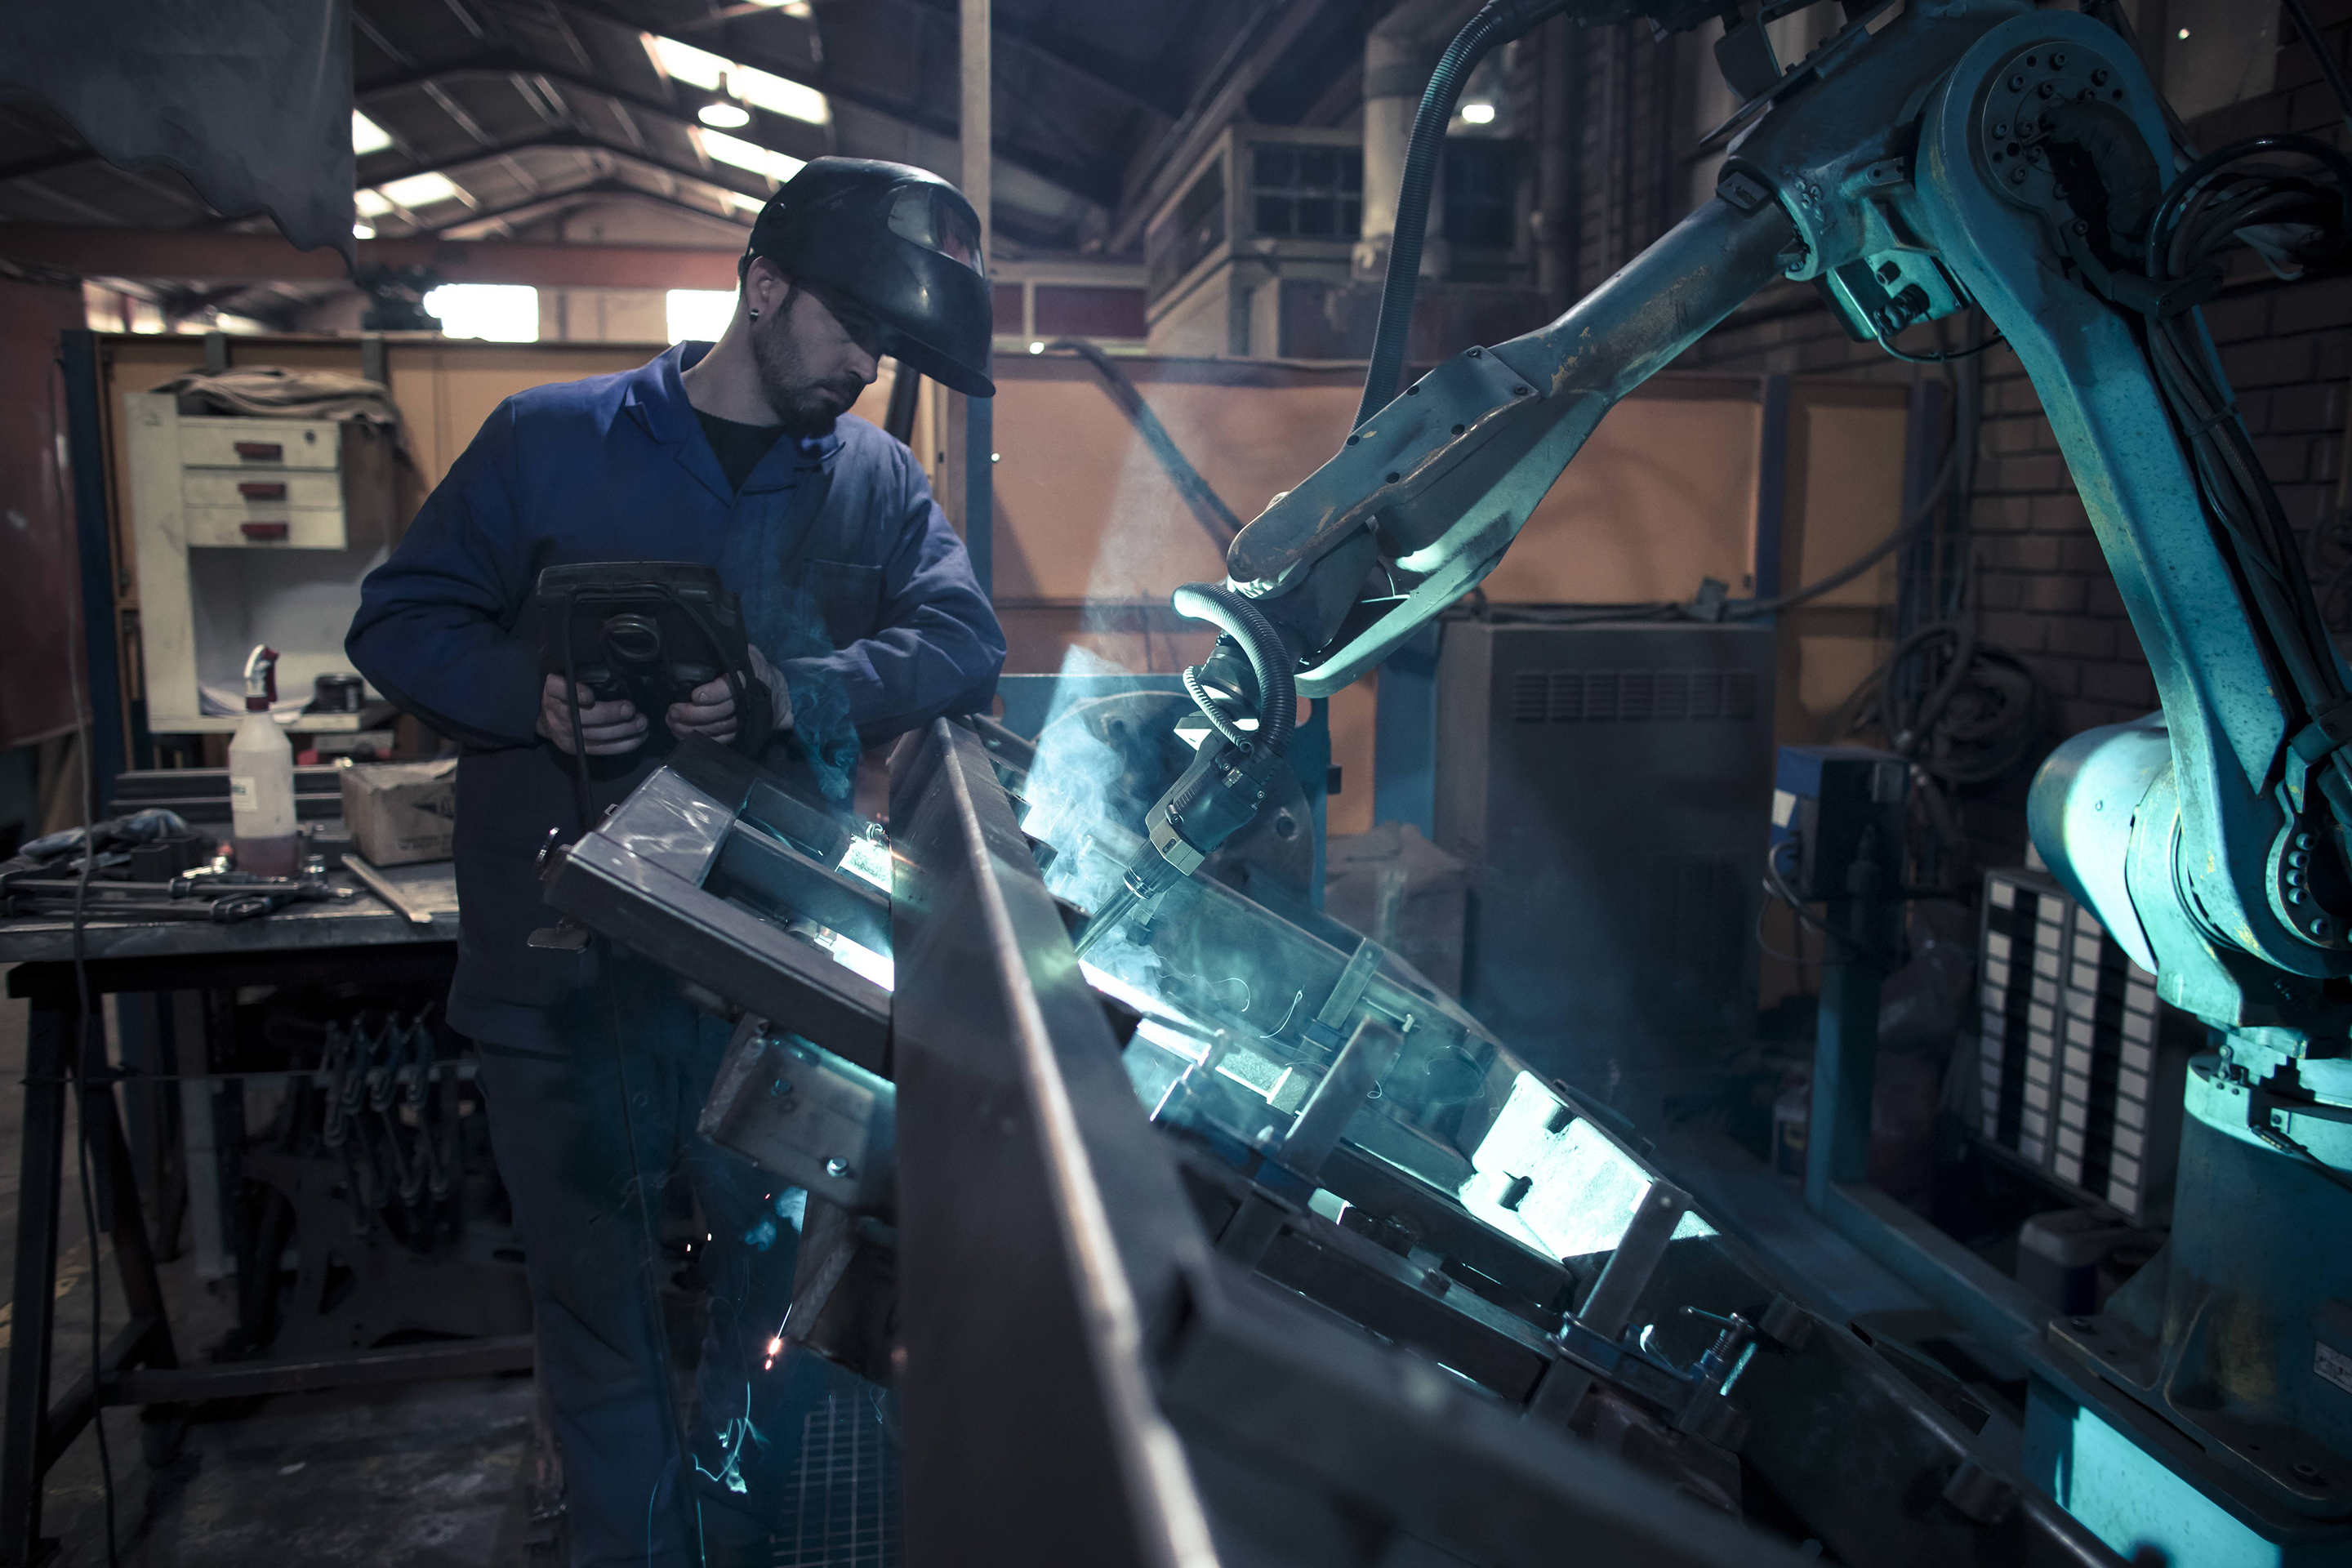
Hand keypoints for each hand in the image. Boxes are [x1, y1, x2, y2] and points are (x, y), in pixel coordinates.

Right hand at [537, 674, 646, 755]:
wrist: (544, 717)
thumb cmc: (564, 693)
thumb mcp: (565, 678)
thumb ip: (579, 677)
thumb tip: (613, 673)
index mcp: (552, 690)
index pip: (560, 689)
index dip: (576, 693)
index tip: (590, 696)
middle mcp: (555, 712)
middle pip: (582, 717)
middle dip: (609, 714)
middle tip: (631, 709)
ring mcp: (564, 733)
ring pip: (595, 735)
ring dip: (622, 730)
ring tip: (641, 724)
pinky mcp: (575, 748)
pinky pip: (600, 749)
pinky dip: (622, 745)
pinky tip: (638, 737)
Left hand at [667, 646, 789, 743]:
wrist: (777, 693)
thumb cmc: (753, 668)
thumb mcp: (746, 653)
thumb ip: (731, 651)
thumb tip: (703, 641)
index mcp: (748, 678)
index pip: (730, 689)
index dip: (712, 694)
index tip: (694, 696)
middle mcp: (746, 701)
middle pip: (719, 713)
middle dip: (692, 714)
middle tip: (672, 711)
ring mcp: (743, 720)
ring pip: (716, 729)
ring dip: (691, 728)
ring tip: (672, 723)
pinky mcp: (739, 732)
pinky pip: (719, 740)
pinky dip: (700, 739)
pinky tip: (682, 735)